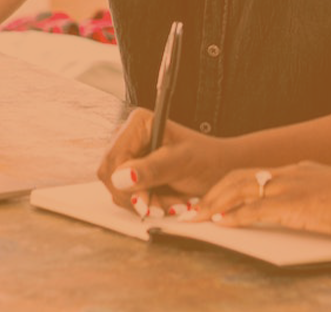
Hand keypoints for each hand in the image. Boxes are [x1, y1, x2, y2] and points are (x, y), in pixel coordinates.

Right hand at [96, 108, 241, 217]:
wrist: (221, 170)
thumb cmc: (207, 160)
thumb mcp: (182, 163)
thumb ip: (152, 169)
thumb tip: (120, 177)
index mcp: (137, 124)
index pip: (113, 159)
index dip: (124, 184)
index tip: (145, 201)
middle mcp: (128, 137)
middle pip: (110, 176)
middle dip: (137, 196)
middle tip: (164, 206)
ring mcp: (129, 156)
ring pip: (117, 190)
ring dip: (145, 203)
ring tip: (174, 202)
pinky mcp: (133, 174)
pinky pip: (127, 196)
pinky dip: (147, 204)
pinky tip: (167, 202)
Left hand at [193, 161, 330, 243]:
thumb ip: (316, 200)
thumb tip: (307, 212)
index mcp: (301, 170)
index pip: (255, 173)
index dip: (230, 186)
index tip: (214, 199)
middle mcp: (291, 173)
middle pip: (239, 177)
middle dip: (213, 193)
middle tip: (194, 209)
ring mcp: (292, 187)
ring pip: (241, 189)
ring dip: (215, 204)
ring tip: (197, 218)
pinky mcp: (295, 205)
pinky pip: (256, 209)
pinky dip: (235, 216)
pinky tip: (221, 224)